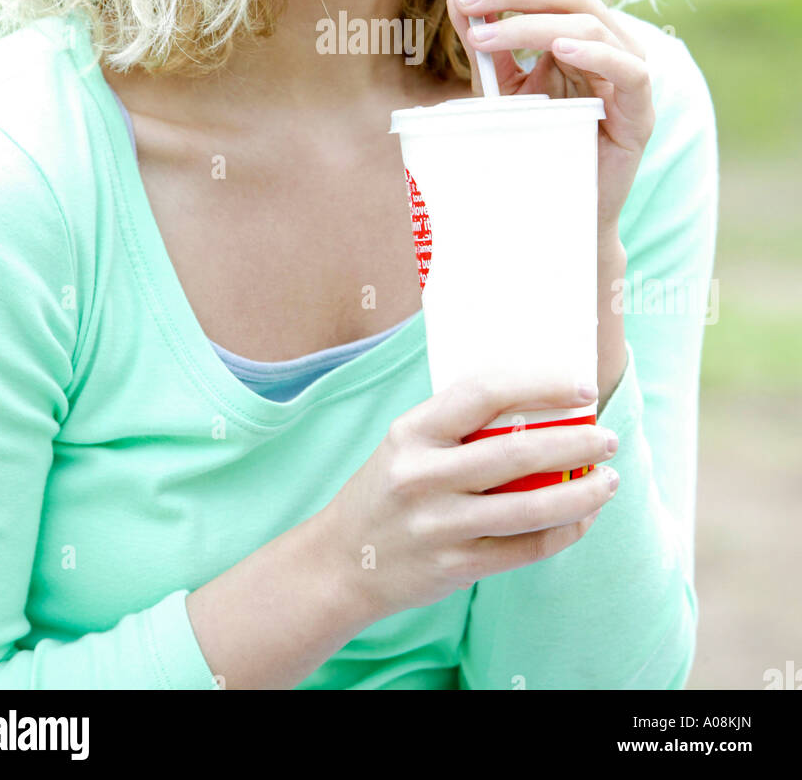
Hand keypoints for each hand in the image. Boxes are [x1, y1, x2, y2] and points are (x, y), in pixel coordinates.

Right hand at [319, 371, 619, 620]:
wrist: (342, 562)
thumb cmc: (388, 488)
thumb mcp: (407, 443)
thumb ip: (459, 424)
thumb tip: (540, 400)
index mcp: (412, 432)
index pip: (484, 393)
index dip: (541, 385)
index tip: (582, 387)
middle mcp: (422, 476)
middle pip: (517, 453)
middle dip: (576, 443)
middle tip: (608, 437)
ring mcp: (439, 525)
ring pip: (531, 508)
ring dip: (582, 493)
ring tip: (610, 479)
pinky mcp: (455, 566)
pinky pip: (526, 548)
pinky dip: (564, 532)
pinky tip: (583, 517)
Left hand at [447, 0, 655, 231]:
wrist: (564, 209)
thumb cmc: (537, 145)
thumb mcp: (502, 90)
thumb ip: (487, 48)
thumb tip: (459, 0)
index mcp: (577, 32)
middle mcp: (608, 43)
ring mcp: (628, 74)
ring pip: (588, 25)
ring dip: (532, 25)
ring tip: (487, 36)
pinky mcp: (642, 110)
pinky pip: (627, 70)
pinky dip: (594, 54)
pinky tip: (560, 50)